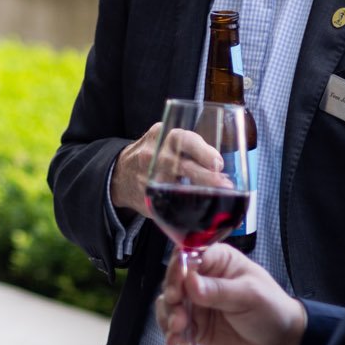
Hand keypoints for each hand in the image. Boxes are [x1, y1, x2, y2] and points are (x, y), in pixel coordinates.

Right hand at [113, 122, 232, 214]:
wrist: (120, 173)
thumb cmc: (155, 156)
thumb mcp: (167, 142)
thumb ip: (191, 149)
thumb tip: (224, 170)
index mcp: (161, 135)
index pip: (183, 139)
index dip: (203, 151)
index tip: (219, 163)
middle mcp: (153, 154)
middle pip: (179, 164)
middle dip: (204, 174)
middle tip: (223, 184)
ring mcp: (148, 176)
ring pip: (173, 185)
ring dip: (197, 192)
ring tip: (216, 198)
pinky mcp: (146, 195)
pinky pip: (166, 202)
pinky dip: (183, 205)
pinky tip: (198, 209)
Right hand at [157, 243, 306, 344]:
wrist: (278, 344)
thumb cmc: (271, 309)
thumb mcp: (250, 295)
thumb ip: (220, 290)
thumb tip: (190, 282)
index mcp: (218, 260)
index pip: (189, 256)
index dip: (179, 270)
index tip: (177, 288)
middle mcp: (202, 278)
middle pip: (173, 279)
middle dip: (171, 296)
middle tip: (178, 312)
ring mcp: (195, 302)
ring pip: (168, 303)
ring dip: (169, 316)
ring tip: (178, 330)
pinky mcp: (193, 324)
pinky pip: (172, 325)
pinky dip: (171, 333)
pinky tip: (178, 341)